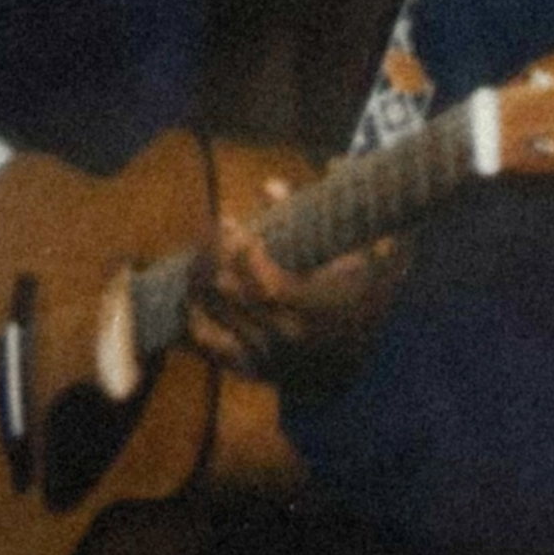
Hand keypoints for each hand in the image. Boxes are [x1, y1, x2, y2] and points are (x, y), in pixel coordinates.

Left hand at [185, 177, 408, 391]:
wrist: (361, 357)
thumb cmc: (358, 294)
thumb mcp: (352, 252)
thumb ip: (313, 217)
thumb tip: (268, 186)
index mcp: (312, 308)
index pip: (263, 281)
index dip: (242, 250)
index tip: (236, 224)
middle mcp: (283, 335)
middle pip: (228, 293)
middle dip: (214, 254)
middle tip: (215, 230)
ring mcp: (263, 355)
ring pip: (211, 315)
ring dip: (199, 280)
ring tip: (201, 253)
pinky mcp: (248, 368)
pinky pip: (206, 345)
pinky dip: (193, 317)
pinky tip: (192, 293)